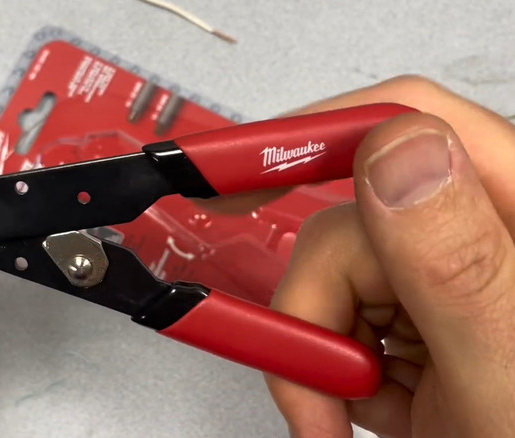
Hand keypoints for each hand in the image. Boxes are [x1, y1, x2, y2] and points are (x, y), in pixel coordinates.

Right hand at [265, 76, 514, 436]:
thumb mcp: (500, 369)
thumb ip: (452, 259)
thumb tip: (393, 153)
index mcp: (514, 211)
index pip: (404, 125)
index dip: (306, 141)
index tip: (226, 184)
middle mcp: (474, 232)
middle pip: (344, 226)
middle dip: (309, 310)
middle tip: (313, 385)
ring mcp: (442, 279)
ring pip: (331, 279)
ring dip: (318, 354)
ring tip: (345, 413)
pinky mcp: (418, 319)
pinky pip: (341, 320)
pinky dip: (334, 371)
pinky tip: (374, 404)